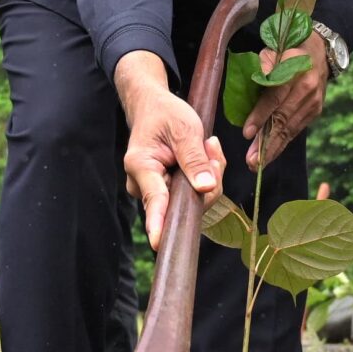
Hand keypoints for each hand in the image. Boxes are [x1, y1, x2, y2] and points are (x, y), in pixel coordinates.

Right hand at [116, 53, 225, 249]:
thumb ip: (195, 159)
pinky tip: (204, 156)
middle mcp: (143, 184)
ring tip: (206, 146)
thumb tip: (206, 188)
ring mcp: (155, 191)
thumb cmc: (165, 114)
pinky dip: (206, 178)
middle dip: (207, 180)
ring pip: (192, 200)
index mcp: (141, 165)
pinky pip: (194, 195)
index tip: (160, 243)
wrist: (153, 108)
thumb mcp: (185, 128)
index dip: (159, 222)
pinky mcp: (167, 194)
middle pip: (182, 202)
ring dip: (209, 176)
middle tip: (211, 147)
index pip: (154, 198)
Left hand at [243, 44, 330, 170]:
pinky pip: (297, 129)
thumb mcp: (275, 49)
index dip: (261, 115)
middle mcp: (308, 89)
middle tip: (251, 161)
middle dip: (266, 143)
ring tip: (257, 164)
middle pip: (283, 119)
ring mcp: (314, 102)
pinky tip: (270, 154)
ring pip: (291, 129)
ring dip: (273, 148)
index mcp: (296, 70)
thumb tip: (255, 83)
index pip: (275, 97)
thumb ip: (264, 65)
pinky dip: (283, 142)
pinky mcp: (316, 110)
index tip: (247, 133)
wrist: (321, 50)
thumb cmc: (290, 49)